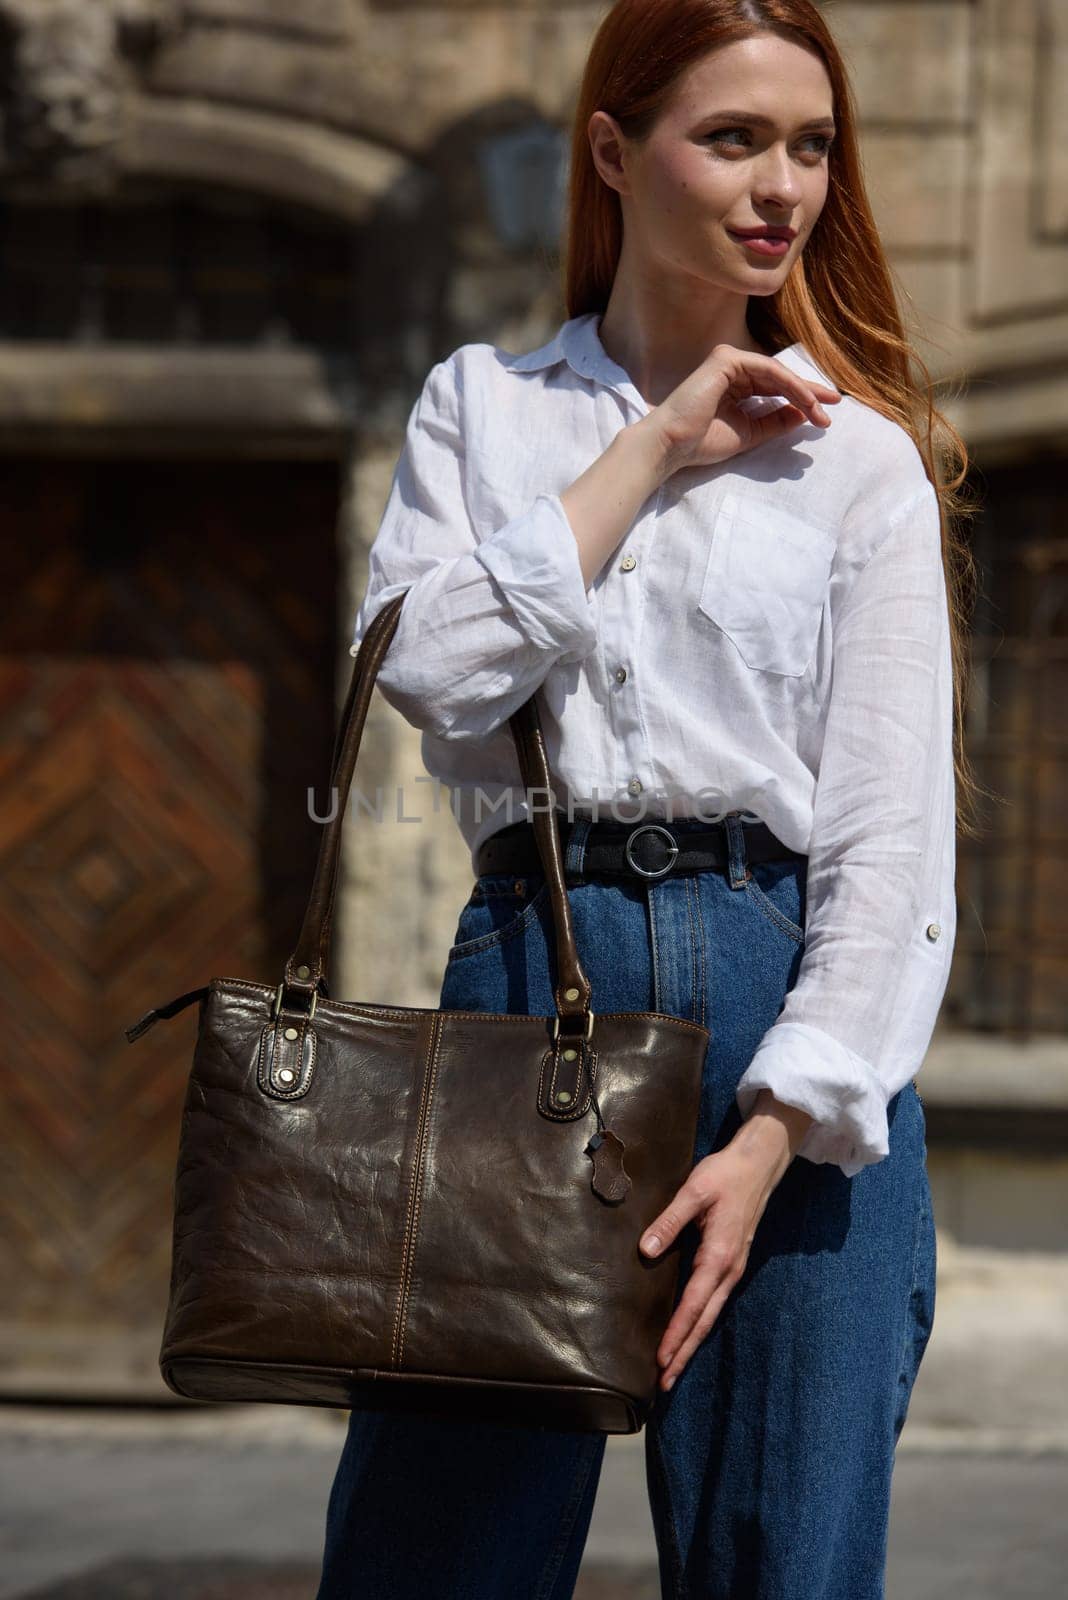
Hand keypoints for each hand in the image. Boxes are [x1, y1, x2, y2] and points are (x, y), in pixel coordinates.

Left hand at [639, 1092, 814, 1390]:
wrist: (759, 1164)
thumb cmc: (725, 1175)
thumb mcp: (694, 1192)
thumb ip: (669, 1221)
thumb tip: (646, 1250)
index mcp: (719, 1256)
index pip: (694, 1305)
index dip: (676, 1334)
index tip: (662, 1360)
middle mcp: (728, 1269)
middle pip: (704, 1321)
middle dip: (685, 1351)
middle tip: (665, 1383)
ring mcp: (733, 1268)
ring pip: (711, 1314)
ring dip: (692, 1340)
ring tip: (673, 1365)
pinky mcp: (732, 1262)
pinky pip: (715, 1300)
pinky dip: (700, 1321)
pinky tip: (688, 1329)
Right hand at [641, 343, 841, 476]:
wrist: (672, 445)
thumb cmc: (701, 443)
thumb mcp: (749, 434)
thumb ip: (774, 423)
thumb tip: (803, 414)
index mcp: (734, 386)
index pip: (774, 389)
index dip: (800, 400)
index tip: (824, 415)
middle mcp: (732, 370)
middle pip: (779, 379)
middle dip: (808, 393)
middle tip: (834, 405)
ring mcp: (729, 361)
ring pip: (777, 374)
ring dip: (803, 391)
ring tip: (822, 409)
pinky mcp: (726, 359)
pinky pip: (768, 370)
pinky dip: (789, 384)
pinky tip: (806, 400)